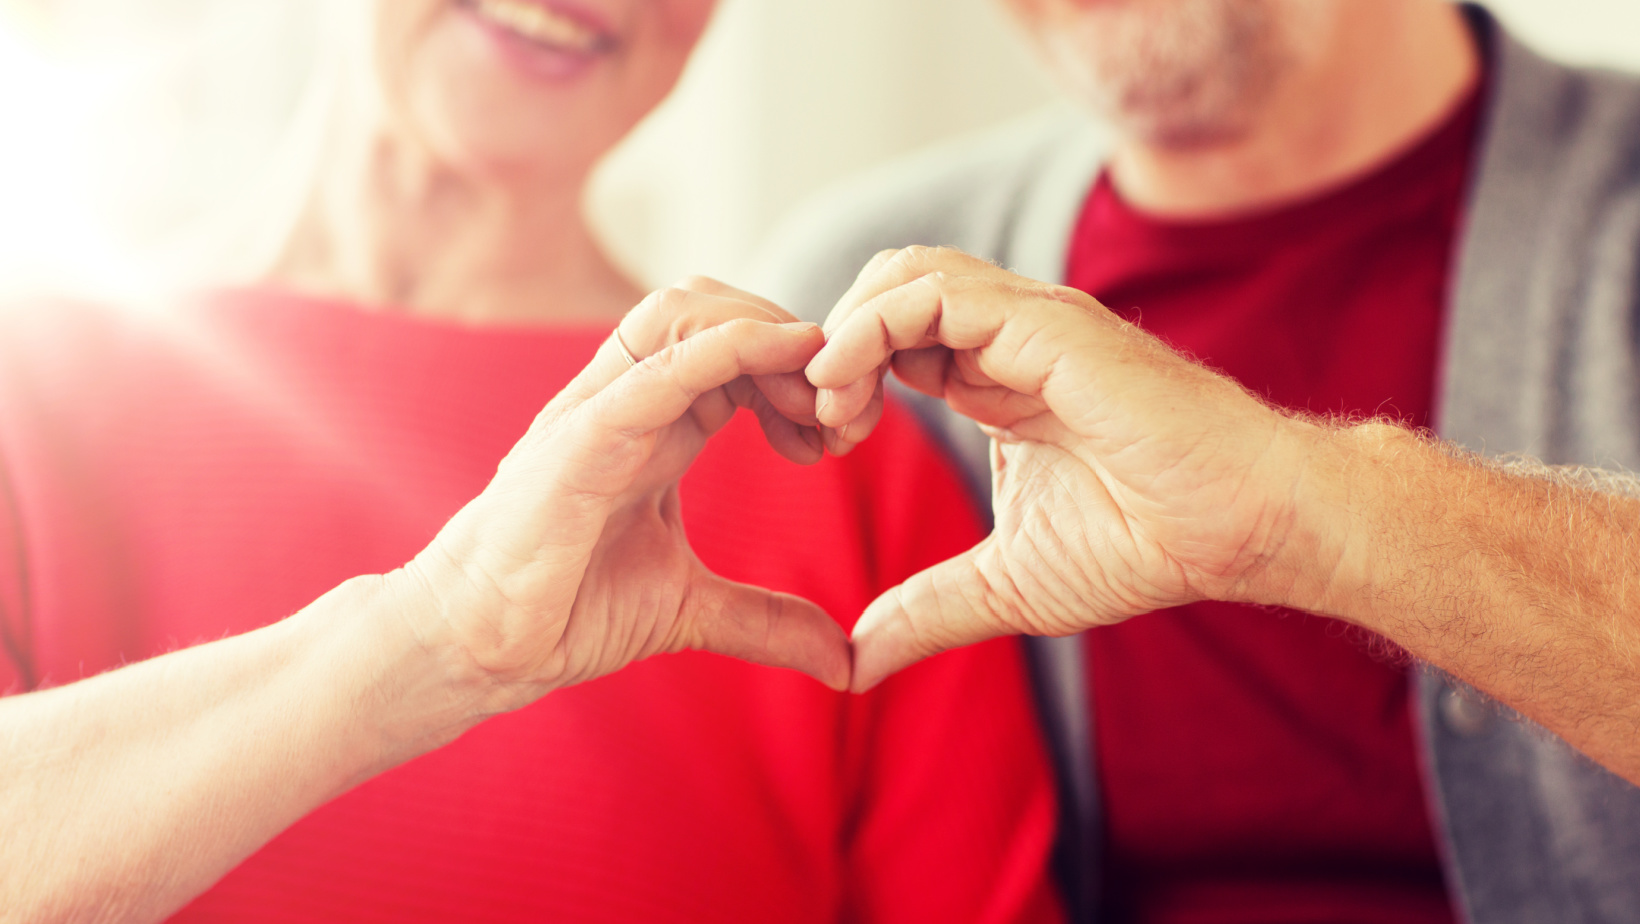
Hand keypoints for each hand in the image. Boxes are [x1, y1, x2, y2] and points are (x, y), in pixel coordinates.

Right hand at [402, 279, 849, 710]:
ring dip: (768, 333)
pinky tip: (782, 356)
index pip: (738, 347)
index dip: (801, 370)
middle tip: (843, 414)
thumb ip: (767, 621)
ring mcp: (600, 408)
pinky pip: (656, 366)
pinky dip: (727, 346)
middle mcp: (629, 399)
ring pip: (685, 309)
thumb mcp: (691, 609)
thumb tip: (845, 661)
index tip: (844, 432)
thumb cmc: (565, 609)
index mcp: (658, 422)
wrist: (481, 645)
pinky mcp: (579, 437)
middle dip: (795, 341)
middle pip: (718, 306)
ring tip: (815, 401)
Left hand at [807, 247, 1327, 690]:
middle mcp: (1005, 337)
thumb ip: (927, 610)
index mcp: (992, 378)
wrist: (1241, 528)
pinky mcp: (1048, 325)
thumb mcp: (1007, 584)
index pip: (891, 336)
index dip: (842, 376)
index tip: (821, 443)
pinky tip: (849, 387)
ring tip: (829, 403)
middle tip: (818, 421)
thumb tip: (855, 664)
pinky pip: (936, 293)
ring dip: (845, 329)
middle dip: (833, 343)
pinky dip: (872, 326)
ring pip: (904, 272)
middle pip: (887, 286)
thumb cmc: (1148, 543)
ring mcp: (1028, 323)